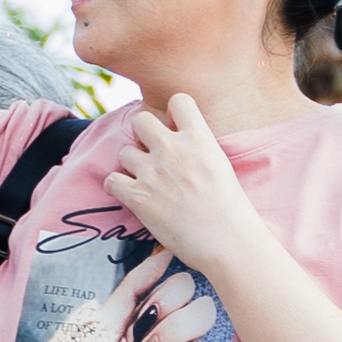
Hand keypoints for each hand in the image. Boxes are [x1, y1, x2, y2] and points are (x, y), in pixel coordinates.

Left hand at [100, 95, 270, 282]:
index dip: (173, 114)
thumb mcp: (220, 165)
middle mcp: (172, 148)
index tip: (175, 130)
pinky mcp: (137, 196)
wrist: (226, 241)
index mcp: (199, 138)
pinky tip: (131, 195)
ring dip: (132, 165)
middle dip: (143, 135)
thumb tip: (184, 147)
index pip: (179, 100)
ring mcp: (152, 171)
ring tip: (147, 182)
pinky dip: (117, 187)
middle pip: (141, 119)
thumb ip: (199, 149)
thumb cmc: (231, 210)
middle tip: (153, 155)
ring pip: (124, 152)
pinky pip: (111, 180)